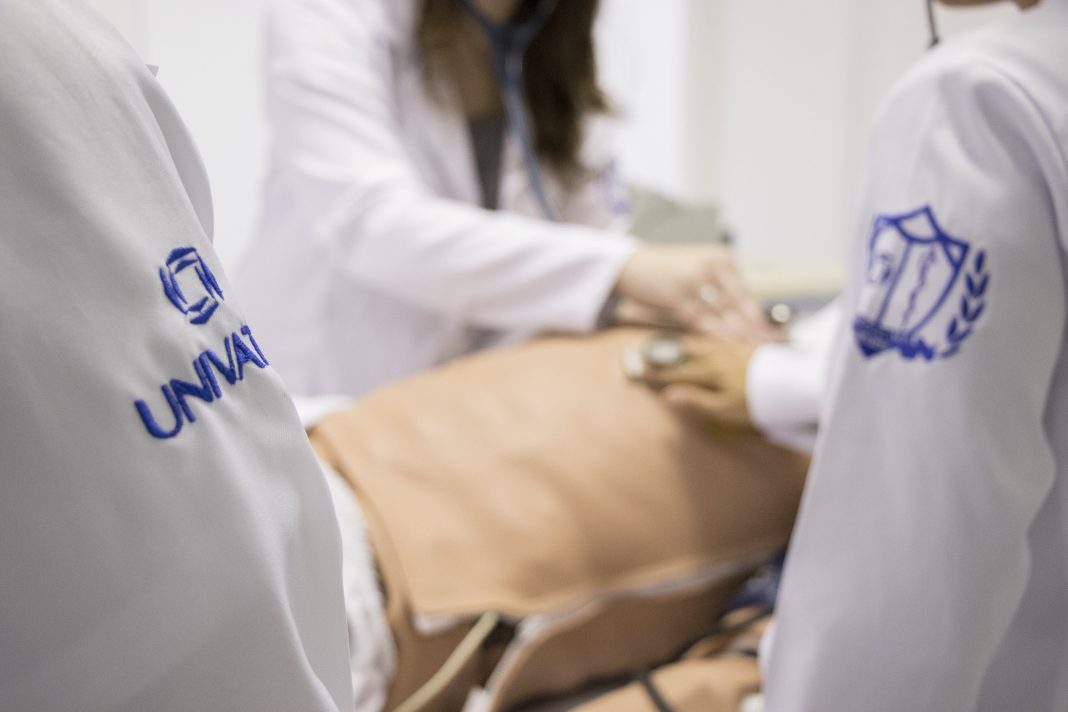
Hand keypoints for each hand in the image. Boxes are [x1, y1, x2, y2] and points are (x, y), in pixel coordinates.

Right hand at [613, 244, 779, 343]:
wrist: (632, 265)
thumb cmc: (668, 272)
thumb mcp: (699, 271)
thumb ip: (720, 290)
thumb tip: (744, 317)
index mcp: (722, 260)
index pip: (745, 295)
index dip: (758, 318)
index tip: (770, 337)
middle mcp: (711, 267)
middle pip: (737, 306)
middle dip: (752, 331)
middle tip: (766, 350)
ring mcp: (694, 280)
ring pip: (720, 314)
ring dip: (735, 336)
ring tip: (749, 354)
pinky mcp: (676, 294)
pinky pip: (699, 320)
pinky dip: (711, 335)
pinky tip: (721, 347)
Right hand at [637, 337, 755, 428]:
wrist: (792, 386)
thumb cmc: (757, 402)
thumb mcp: (724, 408)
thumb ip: (695, 400)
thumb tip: (668, 395)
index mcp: (711, 370)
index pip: (679, 371)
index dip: (660, 372)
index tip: (642, 370)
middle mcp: (719, 354)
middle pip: (687, 351)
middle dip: (668, 353)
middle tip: (650, 352)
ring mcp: (734, 347)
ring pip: (703, 343)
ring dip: (685, 344)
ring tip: (672, 344)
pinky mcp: (747, 346)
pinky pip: (719, 339)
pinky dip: (706, 340)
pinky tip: (706, 342)